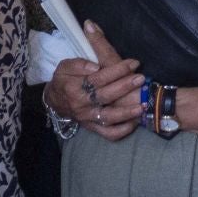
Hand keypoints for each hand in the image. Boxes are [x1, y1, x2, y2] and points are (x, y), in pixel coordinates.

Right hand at [44, 21, 144, 141]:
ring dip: (126, 113)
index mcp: (74, 87)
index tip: (134, 63)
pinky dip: (122, 130)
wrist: (54, 102)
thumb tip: (95, 66)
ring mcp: (88, 118)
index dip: (118, 70)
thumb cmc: (63, 81)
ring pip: (108, 118)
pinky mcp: (92, 128)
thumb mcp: (64, 67)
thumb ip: (78, 64)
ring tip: (142, 105)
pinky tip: (134, 122)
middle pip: (106, 96)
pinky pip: (108, 133)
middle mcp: (82, 105)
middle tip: (141, 79)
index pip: (99, 78)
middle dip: (125, 87)